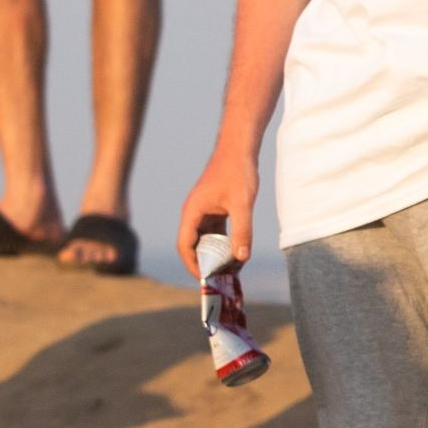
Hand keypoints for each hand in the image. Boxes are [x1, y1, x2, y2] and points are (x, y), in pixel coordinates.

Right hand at [176, 147, 260, 273]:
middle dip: (207, 263)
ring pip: (206, 240)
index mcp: (192, 212)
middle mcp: (194, 213)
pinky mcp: (215, 209)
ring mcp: (204, 211)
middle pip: (194, 245)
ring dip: (216, 254)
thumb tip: (242, 257)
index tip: (206, 279)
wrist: (239, 148)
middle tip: (222, 279)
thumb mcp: (242, 203)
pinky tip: (237, 252)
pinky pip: (215, 232)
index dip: (193, 264)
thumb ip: (242, 230)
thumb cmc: (237, 171)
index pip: (185, 245)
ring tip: (231, 270)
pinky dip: (224, 243)